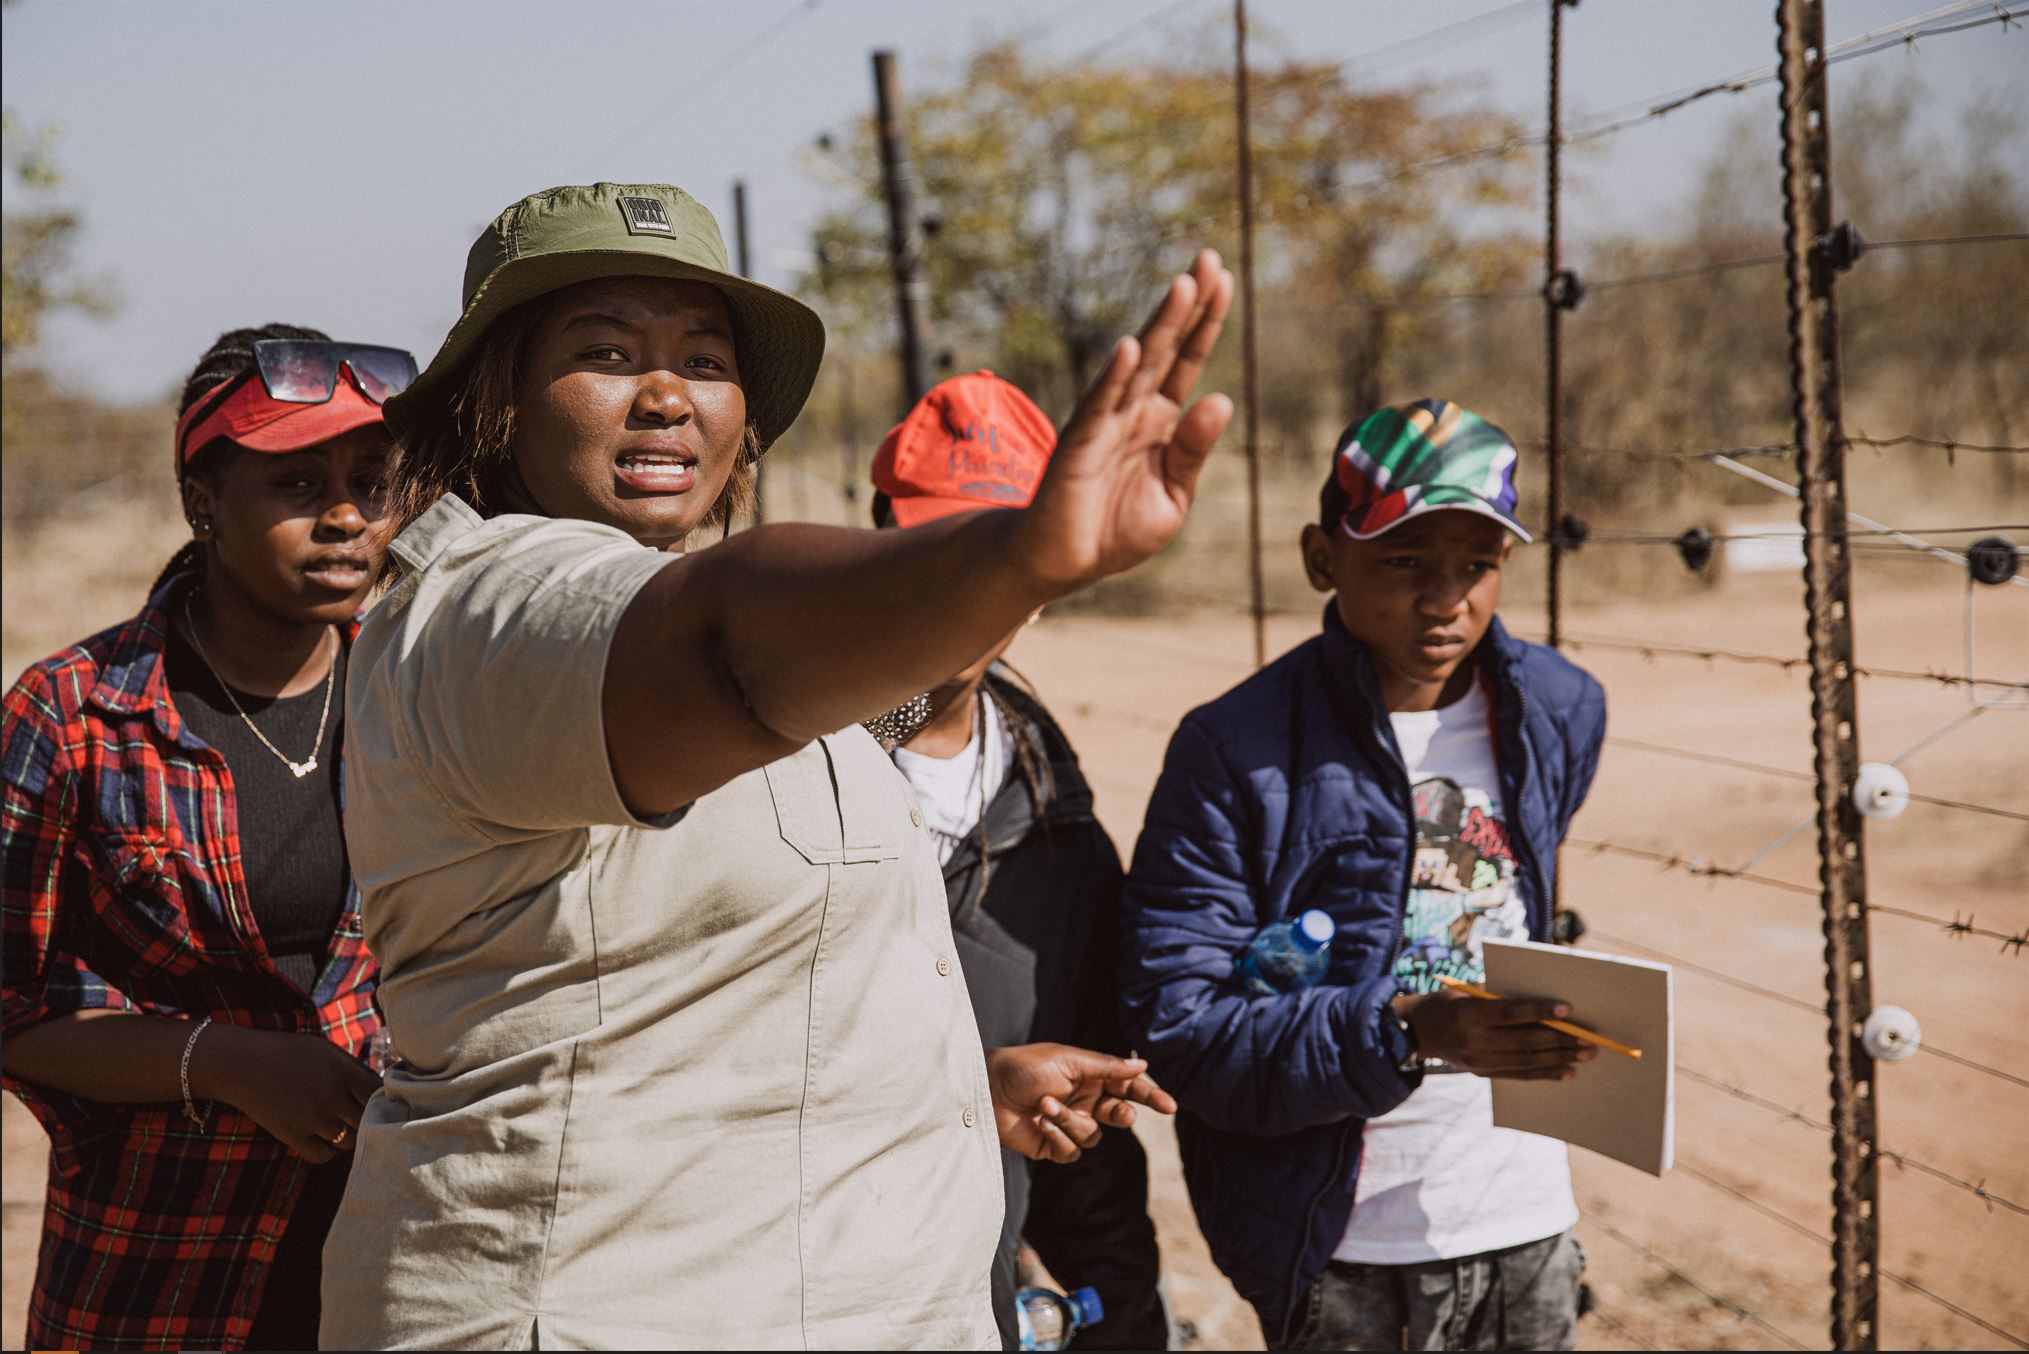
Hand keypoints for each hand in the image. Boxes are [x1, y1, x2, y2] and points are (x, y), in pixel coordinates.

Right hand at [194, 1025, 380, 1161]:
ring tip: (342, 1124)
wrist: (242, 1064)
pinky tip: (326, 1138)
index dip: (384, 1099)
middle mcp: (330, 1098)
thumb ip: (355, 1070)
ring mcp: (311, 1120)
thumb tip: (384, 1089)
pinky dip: (329, 1151)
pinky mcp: (292, 1136)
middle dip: (368, 1118)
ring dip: (349, 1135)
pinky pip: (324, 1156)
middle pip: (367, 1121)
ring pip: (349, 1142)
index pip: (380, 1096)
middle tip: (361, 1115)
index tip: (382, 1100)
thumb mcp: (327, 1051)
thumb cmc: (290, 1053)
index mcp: (343, 1073)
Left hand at [986, 1043, 1178, 1163]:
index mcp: (1089, 1077)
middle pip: (1119, 1115)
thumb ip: (1107, 1067)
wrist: (986, 1089)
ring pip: (1093, 1136)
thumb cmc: (1024, 1067)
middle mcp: (1083, 1101)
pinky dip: (1058, 1137)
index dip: (1149, 1097)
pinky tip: (1040, 1121)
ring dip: (1071, 1121)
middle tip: (1120, 1113)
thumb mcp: (1068, 1061)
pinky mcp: (1053, 1146)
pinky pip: (1072, 1152)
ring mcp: (1069, 1125)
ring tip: (1046, 1105)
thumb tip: (1142, 1065)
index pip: (1127, 1088)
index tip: (1169, 1107)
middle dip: (1121, 1115)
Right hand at [1009, 249, 1235, 592]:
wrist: (1062, 564)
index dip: (1206, 323)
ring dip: (1159, 327)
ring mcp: (1104, 424)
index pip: (1187, 362)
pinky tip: (1130, 347)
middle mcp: (1132, 411)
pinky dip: (1114, 377)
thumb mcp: (1172, 497)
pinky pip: (1098, 407)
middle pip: (1165, 349)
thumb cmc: (1113, 531)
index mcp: (1159, 422)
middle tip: (1208, 257)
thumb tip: (1222, 398)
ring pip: (1136, 367)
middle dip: (1188, 305)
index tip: (1226, 278)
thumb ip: (1194, 451)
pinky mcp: (1079, 447)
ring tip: (1183, 286)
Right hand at [1395, 992, 1598, 1080]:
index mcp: (1468, 1014)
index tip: (1568, 1009)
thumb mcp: (1465, 991)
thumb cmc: (1446, 1002)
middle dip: (1561, 1040)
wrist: (1415, 1032)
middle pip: (1525, 1041)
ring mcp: (1478, 1061)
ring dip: (1560, 1058)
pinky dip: (1545, 1073)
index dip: (1540, 1011)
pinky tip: (1567, 1071)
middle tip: (1589, 1039)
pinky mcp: (1482, 1073)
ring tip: (1586, 1055)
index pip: (1511, 1013)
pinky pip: (1519, 1075)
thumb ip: (1498, 993)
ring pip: (1527, 1061)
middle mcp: (1474, 1040)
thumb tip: (1540, 994)